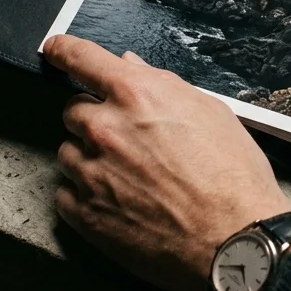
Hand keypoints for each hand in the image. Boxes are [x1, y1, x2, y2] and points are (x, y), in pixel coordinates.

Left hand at [42, 33, 290, 290]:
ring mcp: (91, 174)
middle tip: (129, 138)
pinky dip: (85, 193)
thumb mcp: (212, 113)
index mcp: (137, 96)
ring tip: (131, 175)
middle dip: (96, 117)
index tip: (56, 49)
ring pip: (68, 152)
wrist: (235, 240)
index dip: (64, 49)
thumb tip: (131, 68)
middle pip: (73, 110)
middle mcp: (106, 129)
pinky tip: (120, 200)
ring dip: (90, 157)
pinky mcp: (85, 215)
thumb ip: (164, 86)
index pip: (81, 58)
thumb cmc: (233, 177)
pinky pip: (66, 193)